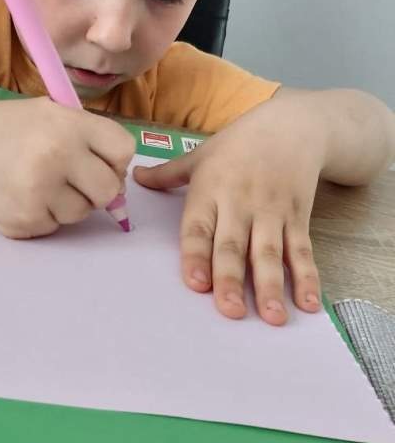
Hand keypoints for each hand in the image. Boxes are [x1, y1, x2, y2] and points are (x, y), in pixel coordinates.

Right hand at [0, 97, 134, 237]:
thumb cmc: (9, 128)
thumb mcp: (51, 113)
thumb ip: (88, 138)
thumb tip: (119, 180)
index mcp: (69, 124)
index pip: (124, 151)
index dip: (114, 161)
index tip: (97, 161)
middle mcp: (57, 155)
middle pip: (108, 190)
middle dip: (95, 189)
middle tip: (71, 180)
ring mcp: (39, 190)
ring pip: (81, 214)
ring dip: (66, 205)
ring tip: (37, 184)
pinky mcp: (23, 218)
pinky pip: (53, 228)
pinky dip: (42, 217)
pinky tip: (21, 196)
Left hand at [133, 103, 324, 324]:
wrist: (292, 125)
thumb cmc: (239, 142)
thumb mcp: (200, 155)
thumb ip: (168, 174)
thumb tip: (135, 178)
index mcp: (209, 190)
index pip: (199, 228)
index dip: (196, 256)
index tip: (195, 284)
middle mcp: (240, 203)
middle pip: (234, 246)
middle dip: (232, 280)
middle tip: (230, 312)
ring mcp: (271, 211)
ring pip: (270, 253)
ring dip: (271, 286)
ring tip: (272, 317)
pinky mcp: (298, 216)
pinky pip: (302, 250)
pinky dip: (307, 277)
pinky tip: (308, 302)